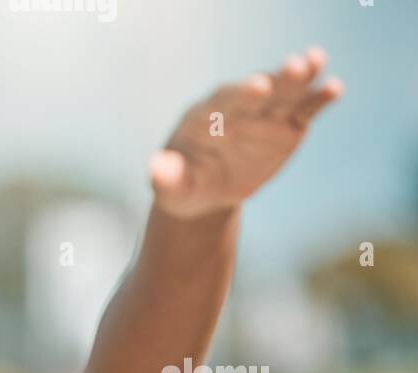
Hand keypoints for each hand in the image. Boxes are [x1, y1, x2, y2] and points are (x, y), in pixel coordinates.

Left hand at [151, 46, 343, 220]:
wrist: (204, 193)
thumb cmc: (183, 186)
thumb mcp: (171, 187)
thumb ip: (166, 176)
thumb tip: (156, 167)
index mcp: (207, 116)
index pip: (226, 102)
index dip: (241, 95)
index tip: (257, 87)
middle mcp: (239, 108)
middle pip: (260, 90)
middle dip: (277, 79)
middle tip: (296, 65)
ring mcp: (264, 115)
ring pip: (285, 92)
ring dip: (302, 77)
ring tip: (316, 61)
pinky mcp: (286, 126)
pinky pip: (304, 110)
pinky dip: (319, 99)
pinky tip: (334, 88)